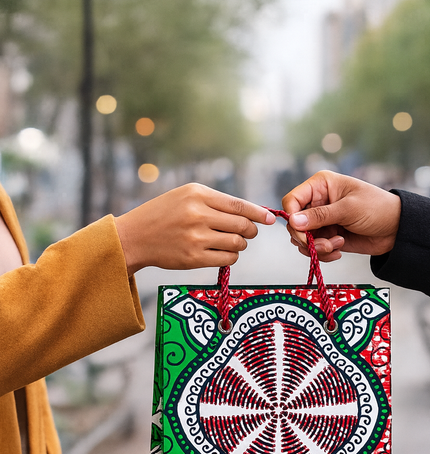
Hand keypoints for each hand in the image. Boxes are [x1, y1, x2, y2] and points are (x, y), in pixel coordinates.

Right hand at [114, 183, 275, 275]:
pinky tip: (222, 253)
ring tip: (230, 242)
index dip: (258, 213)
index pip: (238, 205)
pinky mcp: (194, 258)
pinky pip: (227, 259)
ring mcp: (196, 237)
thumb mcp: (185, 196)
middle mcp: (198, 214)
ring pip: (237, 243)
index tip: (270, 218)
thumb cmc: (163, 215)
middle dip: (250, 231)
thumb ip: (215, 202)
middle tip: (247, 233)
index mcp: (197, 194)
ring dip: (239, 245)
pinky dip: (230, 257)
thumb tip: (252, 214)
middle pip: (242, 225)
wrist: (134, 236)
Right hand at [282, 171, 400, 260]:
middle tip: (325, 244)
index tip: (301, 233)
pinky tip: (339, 250)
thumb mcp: (349, 209)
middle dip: (307, 238)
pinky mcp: (327, 237)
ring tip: (337, 245)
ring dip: (317, 248)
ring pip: (302, 239)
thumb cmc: (377, 208)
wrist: (396, 229)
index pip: (292, 200)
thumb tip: (293, 221)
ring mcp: (322, 221)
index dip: (292, 218)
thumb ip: (320, 216)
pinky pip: (314, 249)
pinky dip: (324, 254)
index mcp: (321, 186)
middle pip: (294, 224)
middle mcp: (317, 202)